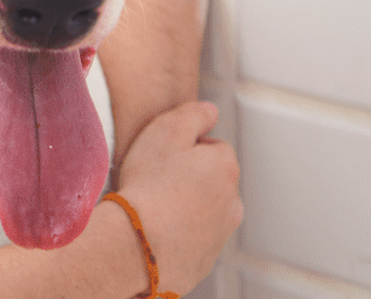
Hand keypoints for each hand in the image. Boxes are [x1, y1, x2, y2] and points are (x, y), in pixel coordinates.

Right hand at [115, 101, 242, 294]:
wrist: (138, 244)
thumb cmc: (150, 184)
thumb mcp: (166, 130)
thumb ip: (193, 114)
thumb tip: (210, 110)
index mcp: (225, 166)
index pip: (213, 146)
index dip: (185, 147)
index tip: (163, 155)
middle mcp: (232, 200)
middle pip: (210, 179)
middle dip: (189, 177)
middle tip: (155, 179)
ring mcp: (221, 233)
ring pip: (203, 209)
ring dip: (185, 205)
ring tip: (152, 206)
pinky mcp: (205, 258)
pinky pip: (192, 237)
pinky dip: (178, 232)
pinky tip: (154, 229)